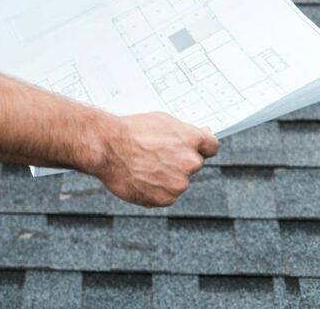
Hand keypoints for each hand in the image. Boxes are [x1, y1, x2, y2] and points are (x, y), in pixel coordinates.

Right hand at [97, 112, 218, 206]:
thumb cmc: (132, 130)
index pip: (212, 146)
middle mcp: (190, 162)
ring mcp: (178, 183)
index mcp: (192, 140)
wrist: (108, 147)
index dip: (203, 147)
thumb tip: (203, 134)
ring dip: (168, 176)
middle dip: (181, 161)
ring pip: (179, 181)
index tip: (197, 148)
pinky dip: (157, 189)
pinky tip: (141, 177)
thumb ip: (185, 132)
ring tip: (144, 165)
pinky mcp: (165, 199)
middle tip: (158, 154)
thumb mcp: (163, 121)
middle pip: (194, 164)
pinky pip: (166, 194)